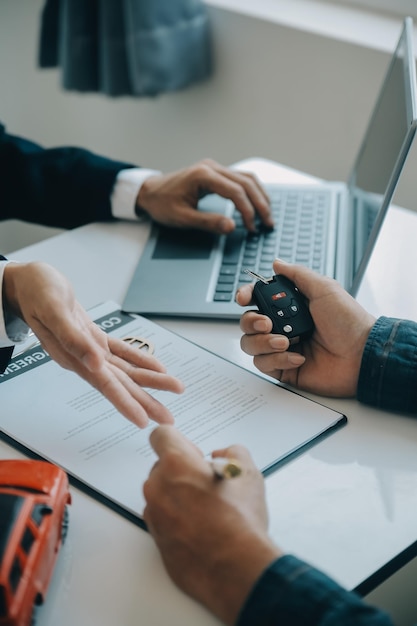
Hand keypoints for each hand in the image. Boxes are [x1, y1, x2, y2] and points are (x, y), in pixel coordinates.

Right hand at [3, 262, 183, 426]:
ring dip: (150, 380)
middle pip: (120, 384)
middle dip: (145, 400)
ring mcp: (90, 349)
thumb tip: (95, 362)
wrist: (28, 282)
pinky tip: (156, 366)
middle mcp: (83, 359)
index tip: (142, 419)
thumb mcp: (54, 312)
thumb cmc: (37, 292)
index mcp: (72, 356)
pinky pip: (121, 351)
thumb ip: (73, 339)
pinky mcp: (93, 337)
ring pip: (125, 369)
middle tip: (168, 418)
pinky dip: (139, 358)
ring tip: (173, 389)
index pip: (104, 384)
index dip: (124, 402)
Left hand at [136, 159, 273, 233]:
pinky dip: (252, 191)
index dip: (247, 211)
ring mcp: (214, 168)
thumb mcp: (182, 218)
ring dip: (260, 196)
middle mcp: (212, 167)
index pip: (236, 192)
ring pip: (247, 178)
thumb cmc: (162, 204)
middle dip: (260, 204)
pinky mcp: (215, 172)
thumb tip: (231, 227)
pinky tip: (257, 203)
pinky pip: (240, 178)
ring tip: (266, 215)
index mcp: (203, 175)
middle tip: (268, 223)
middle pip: (247, 182)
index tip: (251, 228)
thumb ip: (208, 222)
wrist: (148, 192)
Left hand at [143, 425, 280, 625]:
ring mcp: (154, 514)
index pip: (161, 435)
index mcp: (176, 464)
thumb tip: (224, 454)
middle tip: (207, 484)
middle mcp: (158, 486)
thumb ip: (234, 452)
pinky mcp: (156, 538)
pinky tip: (200, 527)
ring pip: (161, 493)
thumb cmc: (240, 522)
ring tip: (207, 508)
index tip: (194, 453)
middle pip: (161, 466)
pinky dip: (176, 518)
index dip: (180, 441)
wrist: (236, 568)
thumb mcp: (248, 474)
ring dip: (178, 495)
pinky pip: (162, 518)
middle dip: (182, 470)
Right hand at [237, 259, 375, 396]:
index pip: (257, 299)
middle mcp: (283, 326)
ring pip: (250, 344)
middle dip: (251, 321)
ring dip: (263, 342)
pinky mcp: (284, 369)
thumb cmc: (349, 322)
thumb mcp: (324, 289)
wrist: (361, 354)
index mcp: (290, 306)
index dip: (245, 296)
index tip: (243, 298)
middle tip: (268, 323)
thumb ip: (298, 274)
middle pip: (247, 322)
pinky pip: (264, 364)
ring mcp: (282, 348)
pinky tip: (298, 356)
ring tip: (285, 341)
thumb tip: (277, 263)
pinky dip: (278, 359)